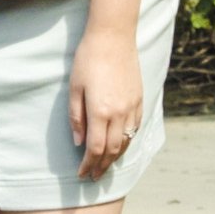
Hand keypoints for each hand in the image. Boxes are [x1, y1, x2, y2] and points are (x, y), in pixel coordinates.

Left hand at [65, 26, 143, 181]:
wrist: (113, 37)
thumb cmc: (88, 59)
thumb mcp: (75, 88)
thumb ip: (77, 117)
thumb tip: (78, 142)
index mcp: (100, 111)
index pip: (95, 148)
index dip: (88, 164)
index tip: (81, 173)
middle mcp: (120, 113)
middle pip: (112, 150)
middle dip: (102, 166)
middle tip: (93, 177)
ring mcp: (132, 107)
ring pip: (127, 142)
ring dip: (116, 157)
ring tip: (105, 166)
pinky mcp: (140, 99)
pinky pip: (136, 128)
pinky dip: (128, 142)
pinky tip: (121, 145)